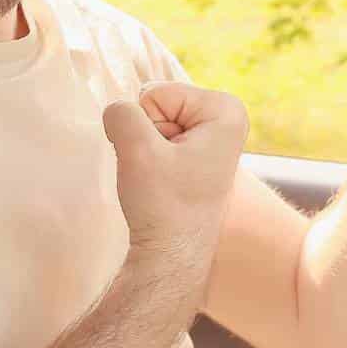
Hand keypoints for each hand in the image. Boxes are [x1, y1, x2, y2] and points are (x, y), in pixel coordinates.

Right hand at [102, 82, 247, 323]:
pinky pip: (159, 137)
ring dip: (147, 148)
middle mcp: (228, 118)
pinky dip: (151, 157)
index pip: (156, 93)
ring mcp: (214, 136)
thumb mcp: (137, 149)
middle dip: (148, 134)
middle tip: (162, 172)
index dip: (147, 126)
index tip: (164, 162)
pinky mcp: (199, 153)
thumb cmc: (163, 205)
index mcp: (226, 111)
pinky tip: (164, 182)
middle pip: (157, 103)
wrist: (172, 253)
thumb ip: (121, 113)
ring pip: (154, 121)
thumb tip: (118, 111)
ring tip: (164, 179)